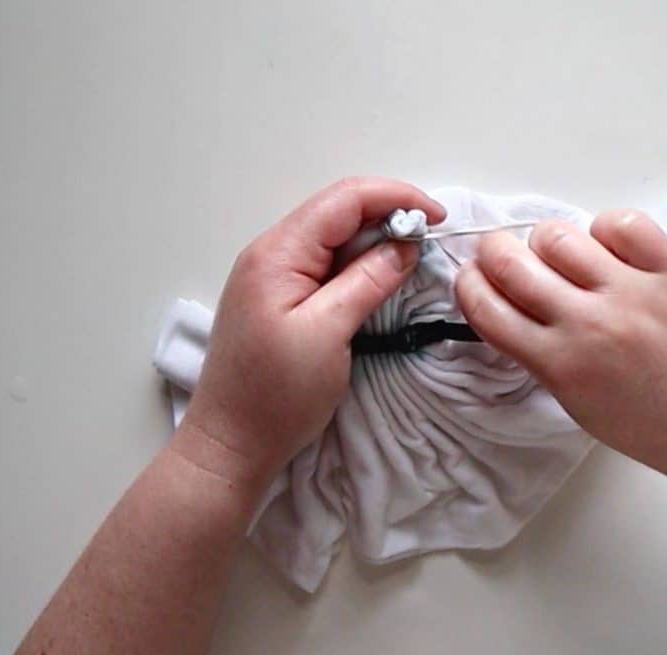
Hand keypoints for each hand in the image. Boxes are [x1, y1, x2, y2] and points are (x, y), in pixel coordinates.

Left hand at [175, 178, 445, 490]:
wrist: (230, 444)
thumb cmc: (274, 396)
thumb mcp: (328, 334)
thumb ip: (366, 282)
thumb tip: (403, 245)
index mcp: (277, 254)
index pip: (343, 199)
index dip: (396, 198)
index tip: (437, 219)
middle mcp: (271, 254)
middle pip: (337, 211)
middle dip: (388, 215)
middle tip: (429, 241)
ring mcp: (272, 276)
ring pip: (333, 237)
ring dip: (374, 240)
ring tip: (412, 259)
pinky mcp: (279, 299)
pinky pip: (324, 264)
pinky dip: (357, 264)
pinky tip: (378, 278)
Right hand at [455, 210, 666, 494]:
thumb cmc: (649, 427)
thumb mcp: (575, 404)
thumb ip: (538, 356)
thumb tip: (509, 303)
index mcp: (559, 365)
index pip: (486, 306)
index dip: (469, 284)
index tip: (473, 279)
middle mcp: (590, 325)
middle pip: (511, 262)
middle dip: (494, 252)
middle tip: (503, 255)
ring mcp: (634, 294)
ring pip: (560, 236)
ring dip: (548, 241)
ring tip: (564, 257)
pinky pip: (624, 224)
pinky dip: (607, 229)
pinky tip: (610, 250)